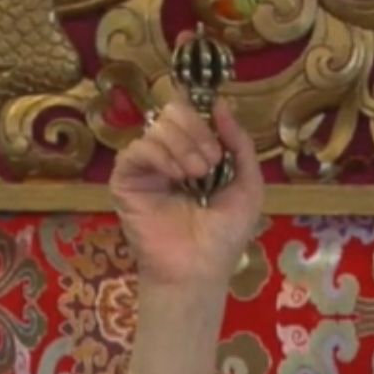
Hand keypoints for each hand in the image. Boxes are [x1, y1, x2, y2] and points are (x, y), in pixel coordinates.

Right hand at [111, 85, 262, 292]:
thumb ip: (241, 144)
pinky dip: (160, 156)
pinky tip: (175, 177)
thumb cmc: (224, 235)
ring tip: (195, 177)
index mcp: (194, 153)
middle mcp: (167, 156)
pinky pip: (136, 149)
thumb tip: (221, 105)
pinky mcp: (125, 181)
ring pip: (155, 127)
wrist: (200, 268)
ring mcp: (145, 167)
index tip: (218, 153)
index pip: (190, 113)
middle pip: (171, 111)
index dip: (204, 121)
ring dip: (182, 147)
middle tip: (208, 166)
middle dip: (195, 132)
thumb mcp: (248, 186)